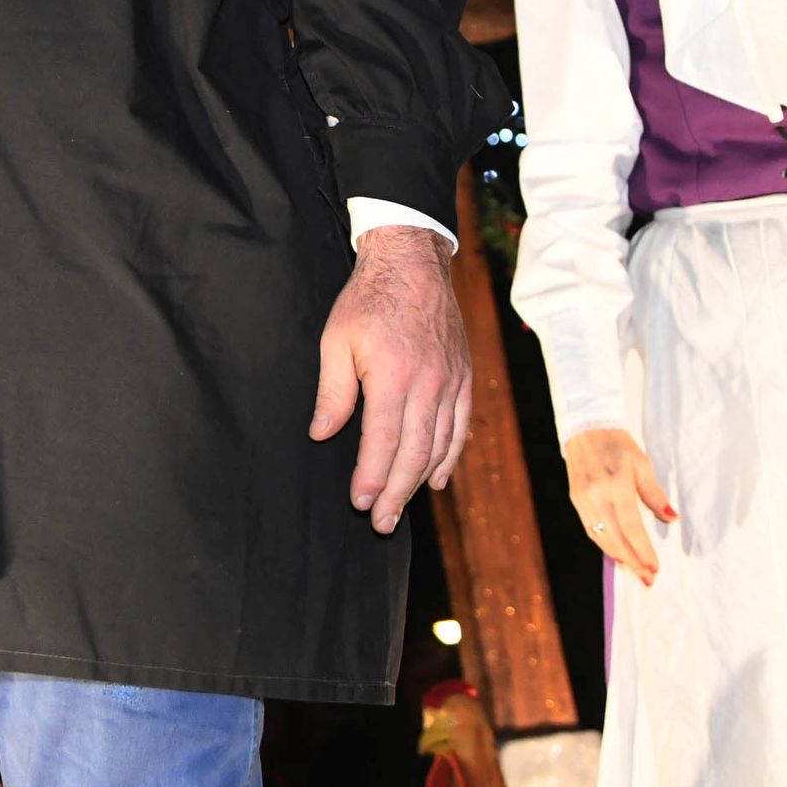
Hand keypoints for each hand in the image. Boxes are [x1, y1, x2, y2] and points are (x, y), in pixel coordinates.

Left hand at [308, 226, 471, 532]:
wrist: (412, 263)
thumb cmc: (367, 300)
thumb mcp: (336, 340)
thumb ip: (333, 391)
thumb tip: (323, 435)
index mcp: (393, 376)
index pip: (382, 441)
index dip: (372, 477)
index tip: (359, 502)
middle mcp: (428, 384)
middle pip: (413, 453)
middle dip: (396, 492)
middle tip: (381, 523)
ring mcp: (450, 382)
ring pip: (439, 445)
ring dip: (419, 481)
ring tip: (402, 508)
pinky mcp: (463, 378)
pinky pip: (459, 427)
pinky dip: (449, 457)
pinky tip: (435, 478)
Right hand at [563, 427, 672, 587]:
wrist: (586, 427)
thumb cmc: (618, 444)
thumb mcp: (642, 464)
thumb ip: (654, 494)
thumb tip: (671, 519)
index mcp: (615, 484)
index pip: (631, 527)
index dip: (644, 550)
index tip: (656, 567)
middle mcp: (596, 495)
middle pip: (615, 538)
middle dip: (632, 561)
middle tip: (648, 578)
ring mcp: (583, 498)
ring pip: (601, 537)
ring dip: (618, 557)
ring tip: (635, 570)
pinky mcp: (575, 499)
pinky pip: (591, 528)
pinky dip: (604, 544)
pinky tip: (617, 553)